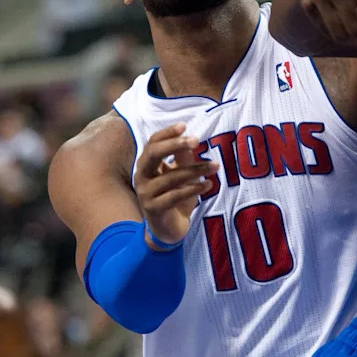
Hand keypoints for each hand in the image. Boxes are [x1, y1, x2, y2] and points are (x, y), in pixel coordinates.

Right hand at [133, 123, 217, 245]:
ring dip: (196, 170)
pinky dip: (194, 189)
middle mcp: (141, 176)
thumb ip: (183, 160)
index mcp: (146, 165)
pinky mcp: (153, 209)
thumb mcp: (182, 176)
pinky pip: (175, 195)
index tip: (185, 126)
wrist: (167, 230)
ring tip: (215, 166)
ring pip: (171, 176)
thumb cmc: (174, 198)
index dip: (167, 134)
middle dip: (174, 145)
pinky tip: (208, 185)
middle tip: (196, 140)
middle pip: (153, 154)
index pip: (152, 143)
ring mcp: (145, 193)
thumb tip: (190, 140)